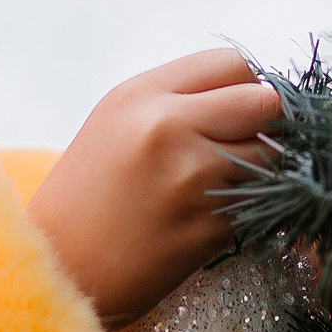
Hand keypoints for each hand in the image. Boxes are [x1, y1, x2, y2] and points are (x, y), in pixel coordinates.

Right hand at [25, 50, 282, 330]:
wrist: (60, 267)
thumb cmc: (89, 192)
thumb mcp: (117, 123)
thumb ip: (179, 100)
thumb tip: (258, 96)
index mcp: (140, 96)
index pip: (233, 64)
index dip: (244, 86)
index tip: (234, 110)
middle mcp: (166, 129)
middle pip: (265, 103)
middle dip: (265, 124)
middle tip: (242, 145)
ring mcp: (191, 179)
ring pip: (271, 157)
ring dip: (259, 171)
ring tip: (217, 185)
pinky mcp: (210, 226)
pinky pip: (259, 203)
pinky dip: (245, 210)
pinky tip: (203, 218)